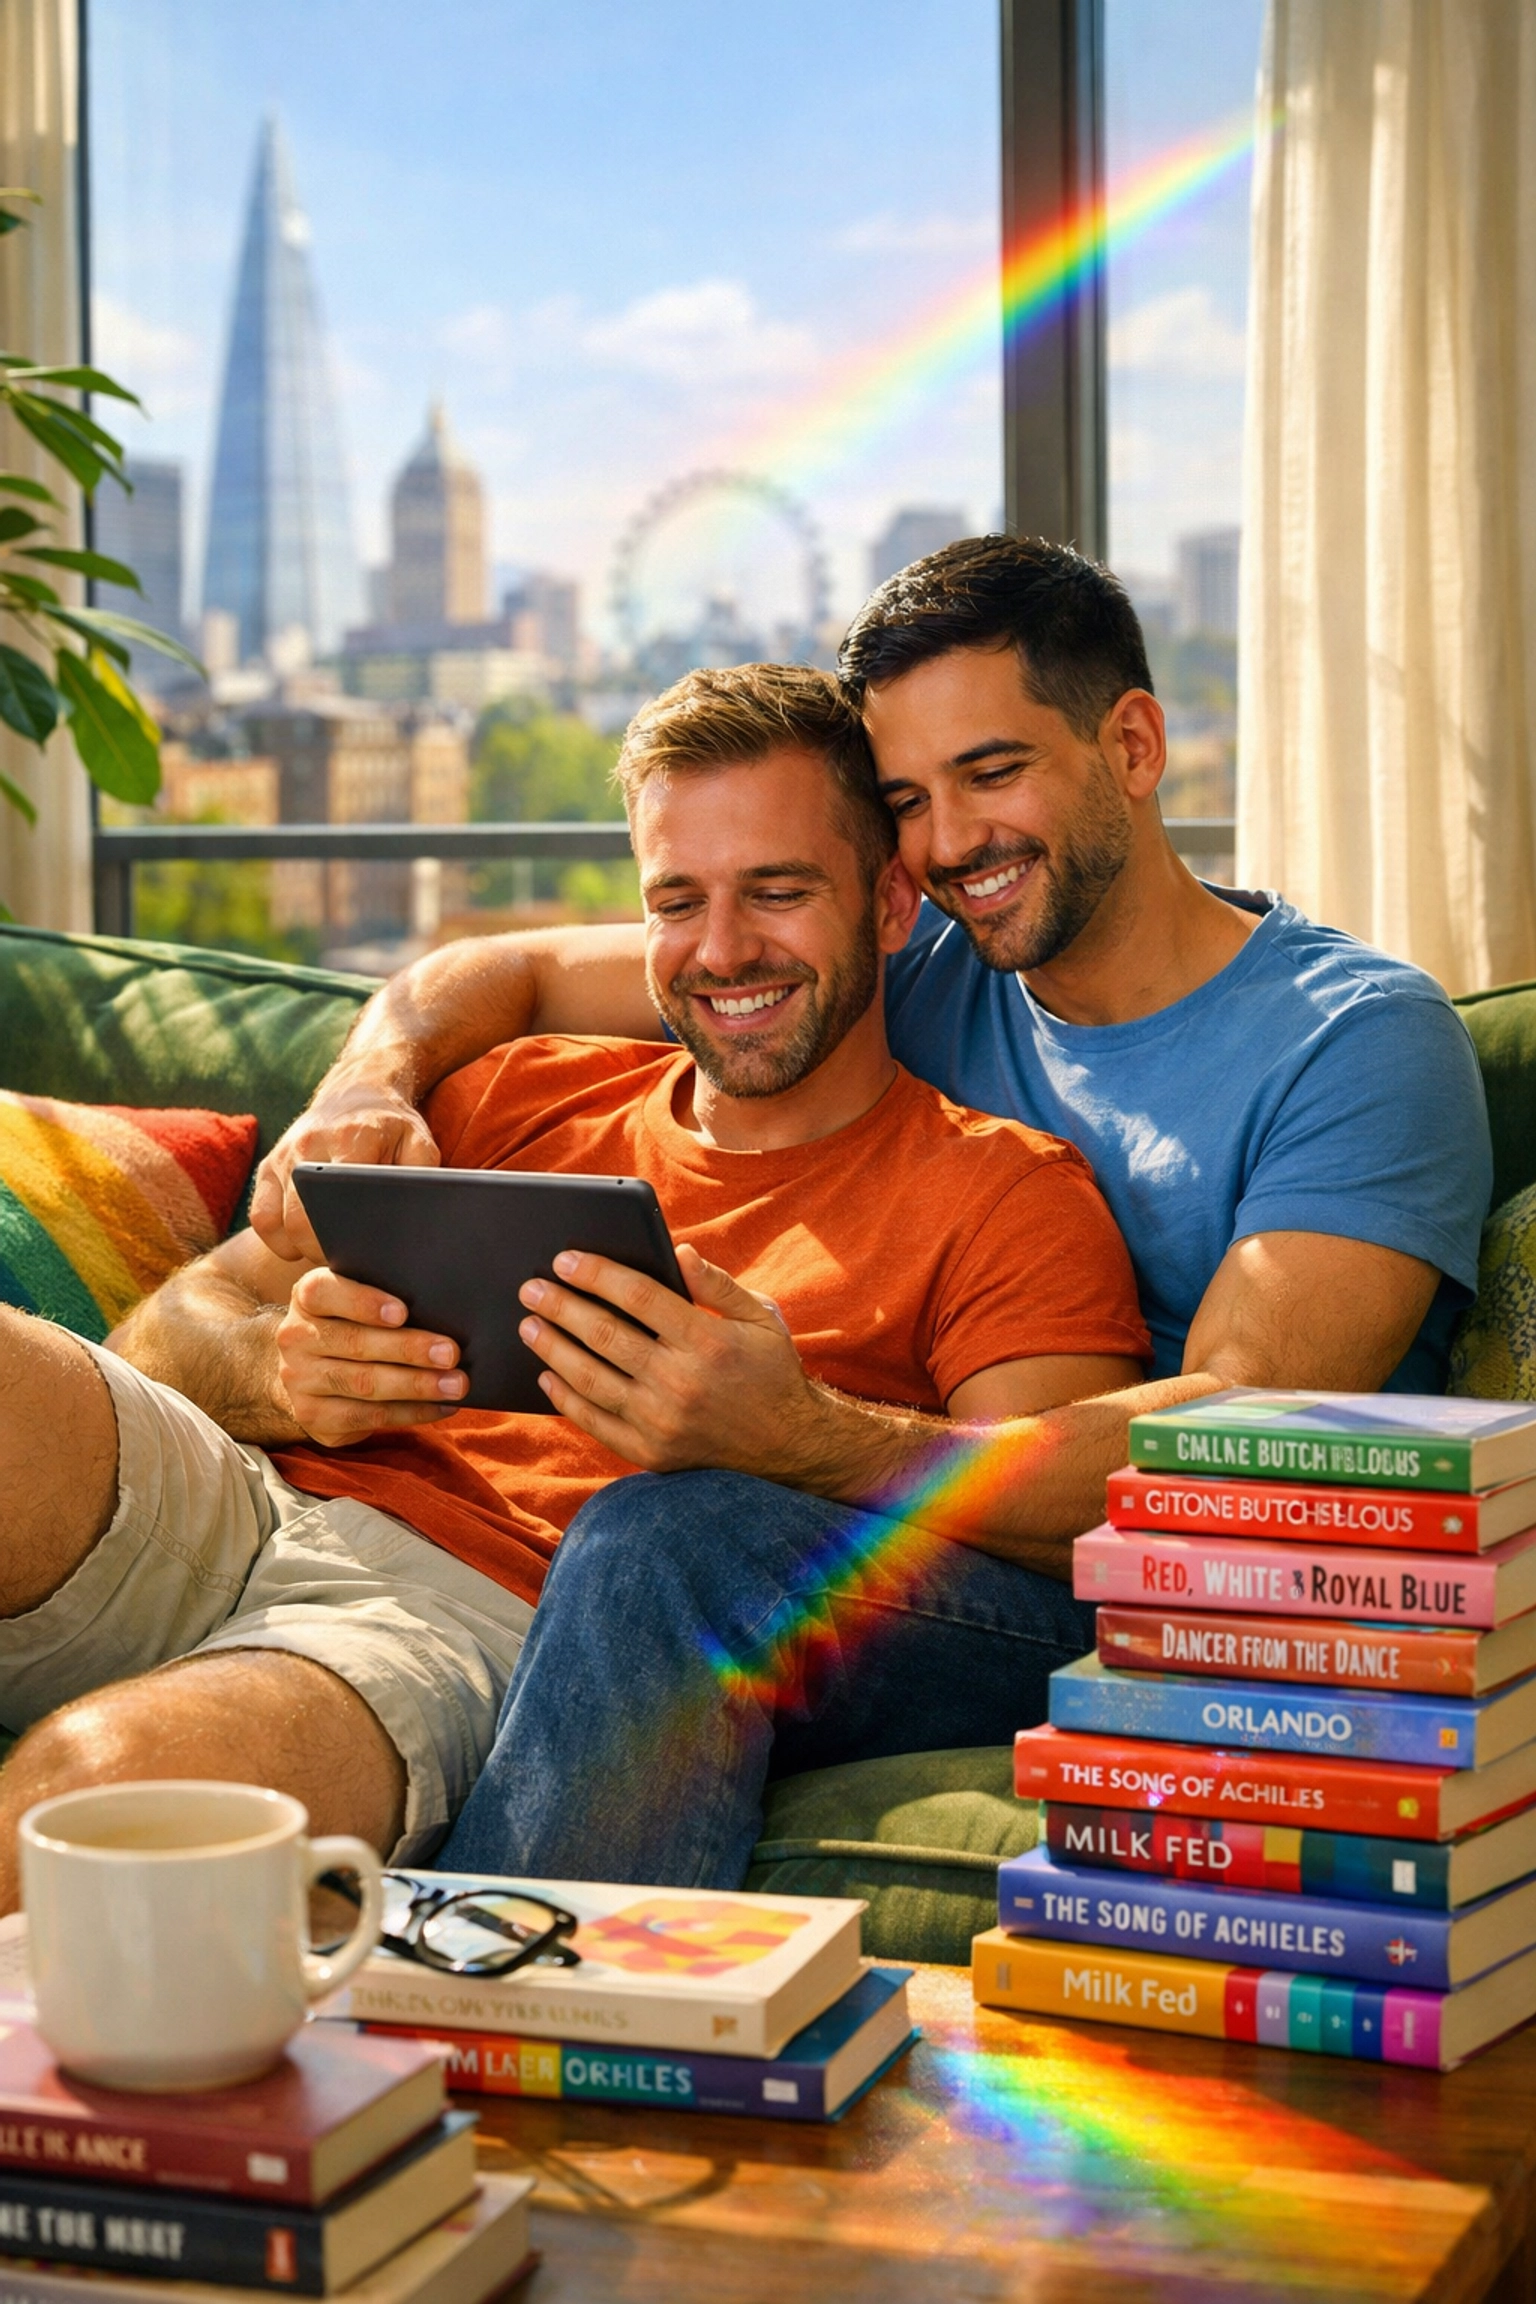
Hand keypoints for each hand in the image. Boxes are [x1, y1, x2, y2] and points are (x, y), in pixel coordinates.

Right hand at [250, 1082, 439, 1261]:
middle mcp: (309, 1145)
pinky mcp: (267, 1165)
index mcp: (350, 1140)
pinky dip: (275, 1237)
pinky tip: (300, 1243)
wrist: (355, 1091)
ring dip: (295, 1246)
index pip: (335, 1202)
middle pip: (298, 1219)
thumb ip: (421, 1178)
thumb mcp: (419, 1143)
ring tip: (323, 1251)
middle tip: (343, 1261)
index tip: (361, 1255)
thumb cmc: (392, 1126)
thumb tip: (416, 1220)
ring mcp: (282, 1155)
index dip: (345, 1239)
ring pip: (272, 1220)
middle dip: (318, 1250)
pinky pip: (260, 1215)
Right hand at [275, 1267, 467, 1447]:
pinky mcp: (313, 1418)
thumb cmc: (351, 1323)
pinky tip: (442, 1406)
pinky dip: (411, 1412)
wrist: (309, 1370)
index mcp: (307, 1297)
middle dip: (408, 1349)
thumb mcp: (355, 1300)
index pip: (325, 1293)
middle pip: (355, 1343)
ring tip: (456, 1385)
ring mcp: (300, 1380)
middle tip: (451, 1353)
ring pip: (363, 1384)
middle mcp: (296, 1337)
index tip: (403, 1313)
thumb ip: (386, 1293)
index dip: (363, 1303)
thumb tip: (445, 1308)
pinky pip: (368, 1417)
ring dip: (416, 1386)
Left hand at [517, 1244, 842, 1477]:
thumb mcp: (762, 1317)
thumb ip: (718, 1284)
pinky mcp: (651, 1452)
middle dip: (560, 1306)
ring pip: (590, 1379)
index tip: (565, 1259)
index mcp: (708, 1340)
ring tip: (529, 1324)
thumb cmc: (772, 1372)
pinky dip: (566, 1398)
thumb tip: (678, 1251)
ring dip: (552, 1348)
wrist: (791, 1447)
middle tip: (530, 1288)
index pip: (639, 1296)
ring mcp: (662, 1421)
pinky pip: (595, 1422)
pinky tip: (548, 1375)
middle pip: (605, 1335)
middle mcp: (681, 1382)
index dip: (597, 1274)